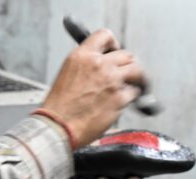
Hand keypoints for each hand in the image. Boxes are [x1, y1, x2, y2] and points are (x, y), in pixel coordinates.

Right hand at [42, 29, 146, 148]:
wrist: (58, 126)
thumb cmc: (59, 107)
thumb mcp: (67, 74)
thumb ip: (86, 65)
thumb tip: (103, 64)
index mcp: (82, 56)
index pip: (105, 35)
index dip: (113, 44)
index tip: (115, 51)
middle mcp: (99, 64)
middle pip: (127, 55)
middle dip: (128, 64)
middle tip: (127, 73)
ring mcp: (112, 80)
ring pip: (137, 71)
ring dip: (137, 78)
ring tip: (134, 85)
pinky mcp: (120, 98)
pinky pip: (134, 92)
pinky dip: (131, 97)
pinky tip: (122, 102)